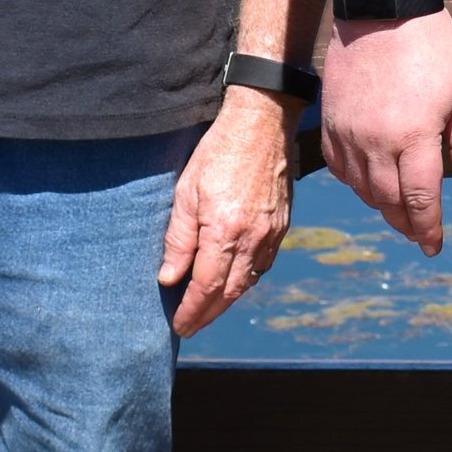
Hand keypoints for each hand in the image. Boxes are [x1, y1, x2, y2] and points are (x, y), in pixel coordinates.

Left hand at [159, 86, 297, 335]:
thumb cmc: (218, 153)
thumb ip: (178, 239)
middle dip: (208, 314)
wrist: (262, 124)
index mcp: (225, 233)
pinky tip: (233, 281)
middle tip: (190, 327)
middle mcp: (253, 240)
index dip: (192, 311)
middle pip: (230, 292)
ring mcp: (271, 234)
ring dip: (227, 300)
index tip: (179, 326)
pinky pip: (263, 264)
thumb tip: (169, 278)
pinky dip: (246, 280)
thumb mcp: (186, 192)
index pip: (206, 287)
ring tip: (208, 310)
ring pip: (249, 281)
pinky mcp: (282, 226)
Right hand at [320, 11, 451, 254]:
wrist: (382, 8)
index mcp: (413, 137)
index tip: (434, 245)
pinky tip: (371, 182)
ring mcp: (347, 133)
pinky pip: (338, 167)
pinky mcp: (330, 121)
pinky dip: (356, 182)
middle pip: (388, 202)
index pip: (420, 200)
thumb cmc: (431, 46)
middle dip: (407, 224)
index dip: (428, 228)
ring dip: (382, 205)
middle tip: (420, 234)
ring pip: (361, 189)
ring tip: (399, 210)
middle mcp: (374, 142)